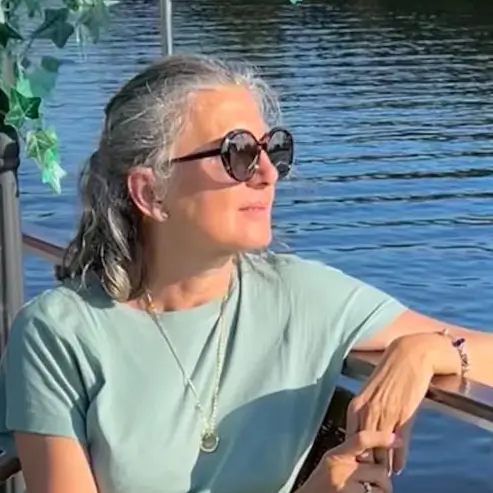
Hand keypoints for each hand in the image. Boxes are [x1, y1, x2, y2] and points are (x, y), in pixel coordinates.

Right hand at [298, 431, 400, 492]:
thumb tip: (376, 451)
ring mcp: (346, 488)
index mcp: (336, 455)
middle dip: (383, 479)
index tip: (397, 438)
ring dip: (381, 491)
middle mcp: (341, 470)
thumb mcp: (332, 463)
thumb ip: (350, 455)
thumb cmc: (320, 485)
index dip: (381, 438)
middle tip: (375, 484)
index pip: (361, 440)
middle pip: (380, 469)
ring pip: (382, 487)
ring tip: (367, 491)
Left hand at [347, 335, 434, 474]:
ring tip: (383, 477)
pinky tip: (398, 466)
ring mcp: (386, 414)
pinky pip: (398, 444)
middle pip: (365, 447)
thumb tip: (363, 432)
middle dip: (367, 463)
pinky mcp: (404, 416)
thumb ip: (364, 411)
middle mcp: (368, 411)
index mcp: (356, 405)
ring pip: (380, 449)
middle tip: (369, 477)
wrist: (409, 357)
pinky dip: (398, 458)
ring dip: (382, 465)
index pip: (351, 438)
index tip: (356, 466)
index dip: (354, 455)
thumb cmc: (389, 374)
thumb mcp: (370, 392)